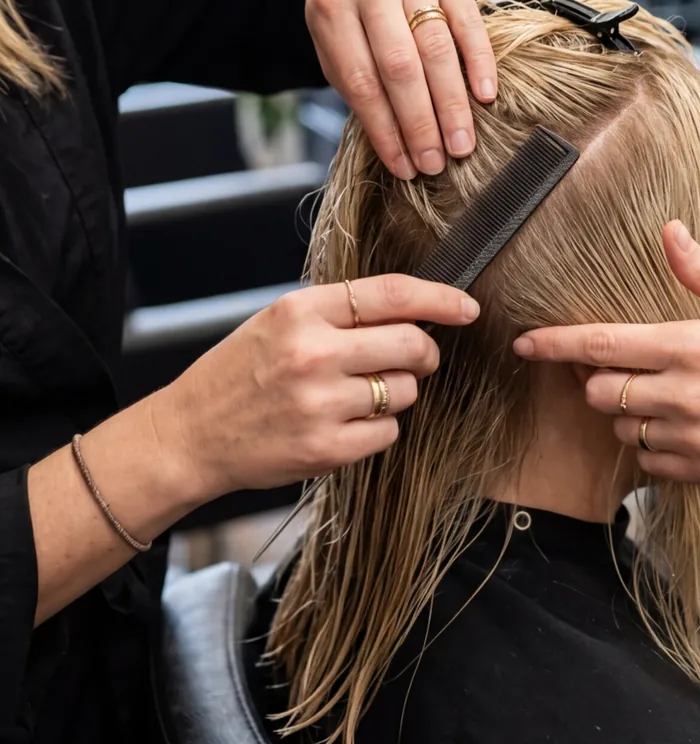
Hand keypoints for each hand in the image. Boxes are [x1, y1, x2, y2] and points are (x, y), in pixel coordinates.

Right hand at [149, 276, 479, 505]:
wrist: (189, 435)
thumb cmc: (238, 374)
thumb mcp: (277, 322)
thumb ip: (338, 313)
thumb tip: (412, 311)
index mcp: (300, 311)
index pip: (391, 294)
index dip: (439, 299)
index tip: (466, 307)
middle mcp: (312, 354)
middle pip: (411, 344)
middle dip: (424, 352)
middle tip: (414, 358)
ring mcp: (320, 404)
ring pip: (405, 391)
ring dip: (398, 393)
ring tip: (357, 395)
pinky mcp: (326, 449)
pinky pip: (388, 433)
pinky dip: (379, 429)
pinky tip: (345, 424)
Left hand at [306, 0, 496, 178]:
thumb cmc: (348, 6)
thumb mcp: (331, 38)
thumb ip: (354, 80)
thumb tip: (394, 142)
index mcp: (330, 8)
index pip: (361, 80)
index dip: (384, 129)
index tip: (404, 167)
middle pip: (400, 66)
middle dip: (420, 122)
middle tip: (437, 162)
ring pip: (437, 48)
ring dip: (452, 103)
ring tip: (462, 144)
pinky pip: (468, 22)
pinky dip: (479, 61)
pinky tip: (486, 96)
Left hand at [513, 222, 699, 490]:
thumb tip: (669, 232)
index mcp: (693, 347)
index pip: (603, 345)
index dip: (554, 344)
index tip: (524, 343)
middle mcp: (685, 395)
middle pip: (600, 391)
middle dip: (599, 378)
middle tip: (627, 365)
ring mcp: (692, 438)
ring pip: (621, 428)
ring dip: (628, 411)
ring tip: (667, 394)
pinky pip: (648, 460)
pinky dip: (652, 443)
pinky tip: (683, 424)